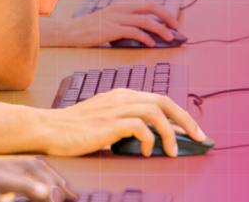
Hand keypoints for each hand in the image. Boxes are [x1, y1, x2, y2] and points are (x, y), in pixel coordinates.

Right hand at [40, 88, 205, 157]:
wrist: (48, 128)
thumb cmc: (74, 129)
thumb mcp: (104, 120)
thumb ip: (125, 123)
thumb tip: (150, 138)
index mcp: (122, 95)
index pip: (159, 99)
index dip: (180, 114)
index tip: (193, 131)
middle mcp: (122, 97)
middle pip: (164, 101)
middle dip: (187, 120)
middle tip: (200, 138)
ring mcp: (115, 108)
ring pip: (156, 112)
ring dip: (171, 133)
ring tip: (173, 151)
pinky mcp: (109, 122)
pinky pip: (140, 127)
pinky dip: (149, 140)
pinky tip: (146, 152)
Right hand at [42, 0, 180, 46]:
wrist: (72, 31)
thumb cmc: (93, 28)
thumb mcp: (112, 19)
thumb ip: (128, 21)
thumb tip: (150, 32)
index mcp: (123, 3)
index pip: (149, 4)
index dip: (164, 12)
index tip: (173, 21)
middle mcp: (121, 7)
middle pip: (151, 7)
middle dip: (167, 17)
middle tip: (176, 27)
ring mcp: (117, 17)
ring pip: (145, 20)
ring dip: (160, 29)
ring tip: (169, 38)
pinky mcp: (112, 29)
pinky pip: (134, 32)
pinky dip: (145, 37)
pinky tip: (150, 43)